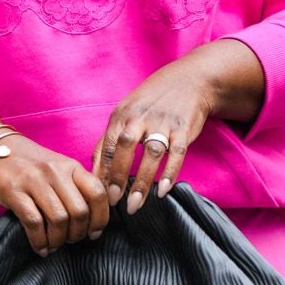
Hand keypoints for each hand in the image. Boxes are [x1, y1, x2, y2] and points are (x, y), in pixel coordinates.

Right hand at [0, 109, 109, 255]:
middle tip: (71, 240)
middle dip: (77, 234)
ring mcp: (34, 181)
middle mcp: (55, 172)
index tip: (94, 233)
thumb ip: (75, 187)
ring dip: (59, 240)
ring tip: (55, 245)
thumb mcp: (57, 169)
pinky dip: (40, 241)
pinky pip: (34, 223)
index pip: (97, 192)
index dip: (100, 218)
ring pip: (59, 220)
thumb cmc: (28, 166)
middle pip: (79, 211)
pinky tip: (41, 248)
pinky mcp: (14, 192)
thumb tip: (93, 218)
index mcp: (70, 166)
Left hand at [94, 41, 265, 212]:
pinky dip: (170, 173)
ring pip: (151, 153)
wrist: (190, 80)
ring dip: (142, 181)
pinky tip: (162, 191)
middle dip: (118, 176)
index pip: (108, 144)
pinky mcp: (183, 128)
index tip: (98, 193)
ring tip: (135, 204)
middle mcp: (141, 117)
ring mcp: (163, 122)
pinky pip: (177, 153)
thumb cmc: (152, 102)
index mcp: (123, 115)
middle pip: (125, 147)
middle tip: (113, 201)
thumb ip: (111, 139)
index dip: (102, 170)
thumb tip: (95, 170)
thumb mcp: (126, 112)